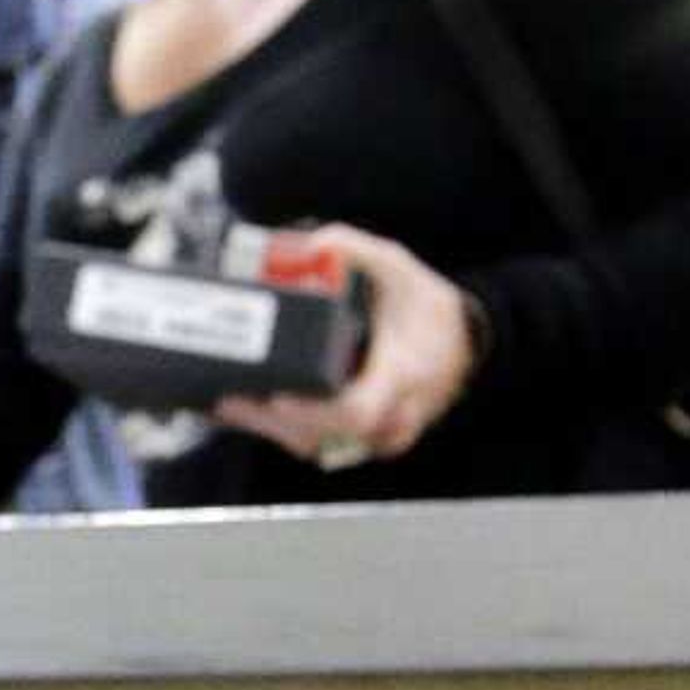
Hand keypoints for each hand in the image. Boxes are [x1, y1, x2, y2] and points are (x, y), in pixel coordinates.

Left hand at [213, 223, 484, 472]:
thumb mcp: (398, 267)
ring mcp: (378, 433)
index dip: (313, 412)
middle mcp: (393, 413)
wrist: (461, 342)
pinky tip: (249, 411)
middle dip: (270, 422)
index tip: (277, 397)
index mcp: (402, 374)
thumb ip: (355, 249)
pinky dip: (282, 431)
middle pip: (324, 436)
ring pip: (316, 446)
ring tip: (228, 404)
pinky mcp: (364, 439)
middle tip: (229, 400)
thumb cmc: (425, 307)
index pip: (357, 411)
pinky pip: (319, 444)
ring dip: (270, 430)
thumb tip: (307, 244)